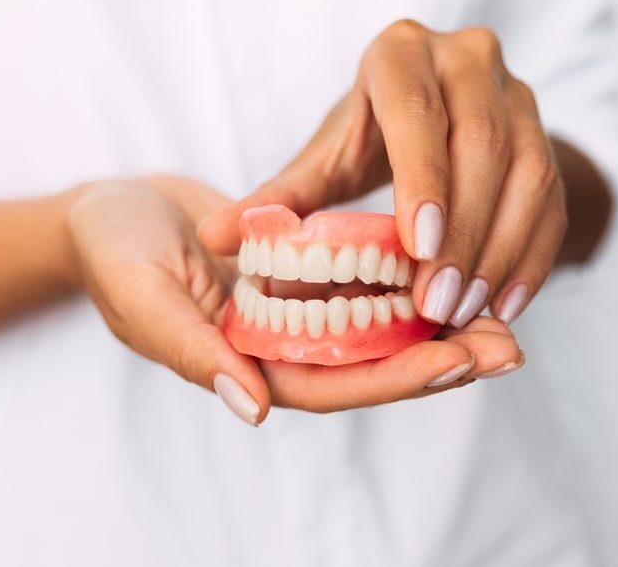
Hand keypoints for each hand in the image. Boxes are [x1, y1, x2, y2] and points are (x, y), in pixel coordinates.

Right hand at [68, 174, 521, 425]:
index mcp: (242, 364)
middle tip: (508, 349)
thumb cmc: (112, 251)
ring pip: (375, 326)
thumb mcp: (143, 296)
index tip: (456, 362)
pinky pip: (360, 281)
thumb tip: (251, 408)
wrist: (109, 209)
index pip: (330, 384)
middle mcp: (277, 346)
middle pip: (369, 364)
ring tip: (503, 316)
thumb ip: (191, 350)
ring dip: (436, 323)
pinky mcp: (300, 273)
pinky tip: (454, 263)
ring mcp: (291, 311)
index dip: (393, 378)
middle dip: (438, 359)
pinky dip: (406, 278)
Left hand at [200, 20, 567, 327]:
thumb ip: (279, 198)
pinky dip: (535, 256)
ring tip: (468, 313)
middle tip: (438, 305)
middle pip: (482, 145)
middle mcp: (468, 59)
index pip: (416, 108)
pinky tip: (507, 305)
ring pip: (530, 172)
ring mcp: (518, 93)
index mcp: (400, 53)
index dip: (422, 176)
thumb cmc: (366, 135)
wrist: (432, 118)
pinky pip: (555, 198)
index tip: (417, 248)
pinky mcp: (547, 134)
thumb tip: (215, 238)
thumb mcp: (323, 158)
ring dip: (502, 250)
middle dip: (464, 232)